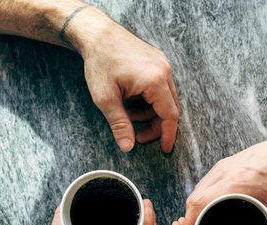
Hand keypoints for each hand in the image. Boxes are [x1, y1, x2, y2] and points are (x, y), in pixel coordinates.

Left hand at [76, 10, 179, 152]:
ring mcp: (162, 64)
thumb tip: (128, 147)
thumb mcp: (106, 98)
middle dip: (155, 125)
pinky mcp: (157, 61)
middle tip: (138, 136)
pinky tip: (132, 100)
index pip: (170, 115)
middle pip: (170, 108)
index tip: (164, 149)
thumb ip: (119, 124)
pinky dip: (149, 99)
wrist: (97, 33)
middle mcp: (164, 71)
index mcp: (155, 81)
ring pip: (165, 98)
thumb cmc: (100, 62)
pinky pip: (160, 86)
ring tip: (128, 114)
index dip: (167, 135)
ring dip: (150, 112)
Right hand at [183, 134, 266, 224]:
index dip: (190, 222)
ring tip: (196, 223)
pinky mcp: (222, 164)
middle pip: (193, 198)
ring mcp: (221, 167)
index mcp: (235, 183)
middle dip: (189, 218)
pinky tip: (205, 206)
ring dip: (193, 207)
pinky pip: (203, 183)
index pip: (199, 203)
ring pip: (196, 190)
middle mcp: (223, 173)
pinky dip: (200, 197)